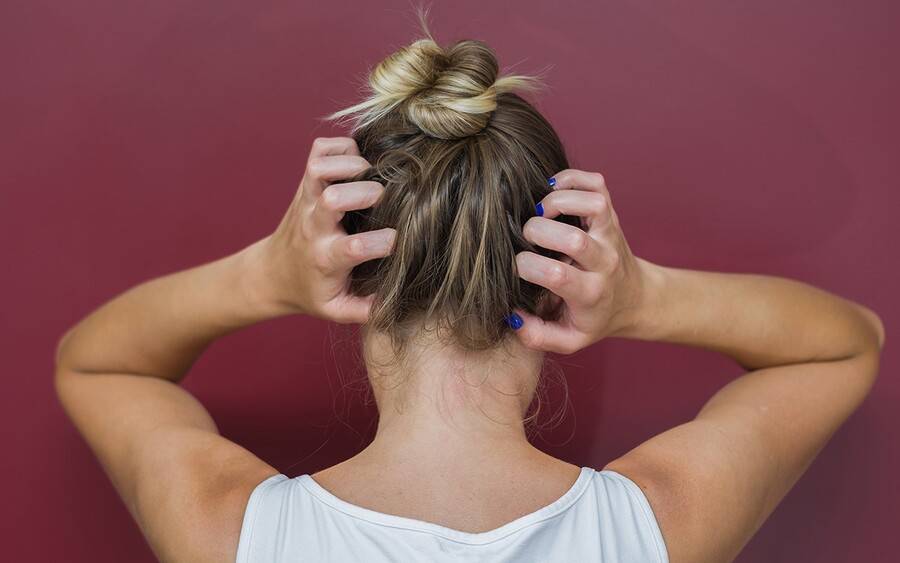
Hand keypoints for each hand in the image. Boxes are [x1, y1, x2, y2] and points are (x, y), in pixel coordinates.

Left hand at [251, 137, 395, 323]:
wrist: (271, 273)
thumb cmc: (311, 291)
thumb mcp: (336, 310)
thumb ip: (365, 310)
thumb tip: (393, 302)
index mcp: (325, 258)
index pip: (354, 247)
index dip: (382, 242)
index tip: (396, 243)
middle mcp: (314, 224)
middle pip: (334, 197)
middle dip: (367, 193)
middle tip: (383, 201)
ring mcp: (307, 199)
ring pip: (321, 166)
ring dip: (351, 164)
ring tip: (369, 176)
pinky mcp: (305, 182)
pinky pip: (320, 150)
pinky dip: (341, 147)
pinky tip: (356, 162)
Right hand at [510, 169, 652, 352]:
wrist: (635, 299)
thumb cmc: (594, 318)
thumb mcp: (568, 339)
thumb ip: (536, 335)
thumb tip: (511, 315)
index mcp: (590, 293)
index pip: (556, 275)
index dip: (526, 266)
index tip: (518, 268)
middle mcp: (604, 261)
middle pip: (572, 239)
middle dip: (537, 232)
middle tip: (527, 238)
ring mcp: (610, 233)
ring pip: (592, 203)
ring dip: (557, 201)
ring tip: (540, 212)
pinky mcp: (611, 214)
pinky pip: (596, 184)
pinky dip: (572, 179)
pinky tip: (554, 192)